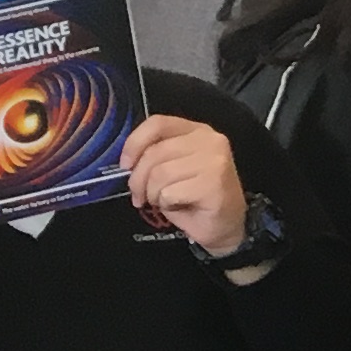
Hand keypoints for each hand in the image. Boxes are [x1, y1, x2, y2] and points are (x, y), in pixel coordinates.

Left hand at [124, 116, 250, 259]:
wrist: (225, 226)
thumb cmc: (195, 198)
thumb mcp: (173, 168)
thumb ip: (156, 155)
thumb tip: (129, 162)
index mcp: (197, 131)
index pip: (158, 123)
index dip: (134, 143)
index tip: (126, 165)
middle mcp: (210, 140)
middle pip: (155, 152)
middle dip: (139, 179)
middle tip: (141, 196)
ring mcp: (215, 160)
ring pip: (160, 173)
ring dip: (153, 194)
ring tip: (163, 201)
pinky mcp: (214, 183)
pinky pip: (170, 192)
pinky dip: (167, 204)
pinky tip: (180, 206)